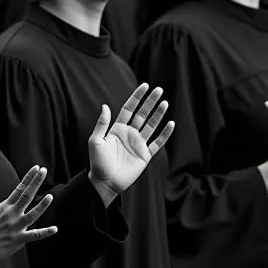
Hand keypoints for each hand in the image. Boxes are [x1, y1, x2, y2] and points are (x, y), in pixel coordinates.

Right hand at [0, 166, 57, 267]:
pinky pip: (34, 236)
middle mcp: (11, 215)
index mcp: (4, 206)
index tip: (37, 168)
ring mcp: (15, 228)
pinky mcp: (17, 241)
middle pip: (26, 196)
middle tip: (44, 171)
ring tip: (51, 196)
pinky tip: (55, 228)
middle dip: (36, 183)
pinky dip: (45, 233)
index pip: (19, 188)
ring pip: (32, 215)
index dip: (29, 177)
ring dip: (42, 206)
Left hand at [87, 83, 174, 203]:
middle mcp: (129, 134)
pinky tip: (171, 124)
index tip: (145, 86)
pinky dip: (165, 134)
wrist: (105, 182)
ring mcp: (138, 144)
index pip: (129, 108)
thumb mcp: (96, 141)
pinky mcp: (145, 155)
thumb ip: (102, 124)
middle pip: (142, 114)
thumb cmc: (98, 163)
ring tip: (165, 102)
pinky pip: (158, 143)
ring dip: (158, 114)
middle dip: (150, 102)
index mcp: (117, 129)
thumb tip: (105, 106)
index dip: (137, 97)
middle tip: (159, 89)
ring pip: (151, 125)